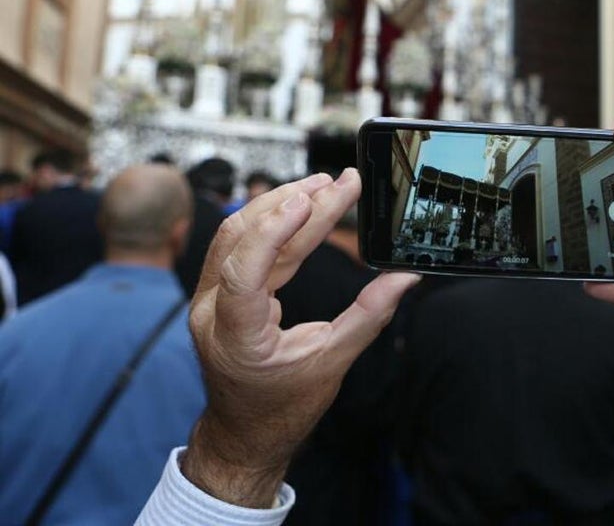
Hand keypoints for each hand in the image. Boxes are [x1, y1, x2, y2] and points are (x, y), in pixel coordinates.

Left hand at [181, 169, 418, 507]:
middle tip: (341, 181)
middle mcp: (210, 312)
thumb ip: (369, 315)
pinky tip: (297, 204)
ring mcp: (207, 300)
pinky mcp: (216, 292)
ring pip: (236, 234)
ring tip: (322, 185)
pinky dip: (269, 222)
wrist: (245, 432)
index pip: (244, 271)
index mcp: (236, 337)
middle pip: (246, 240)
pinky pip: (237, 245)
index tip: (309, 202)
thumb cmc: (283, 406)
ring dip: (280, 204)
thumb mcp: (332, 362)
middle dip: (297, 204)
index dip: (274, 231)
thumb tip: (405, 277)